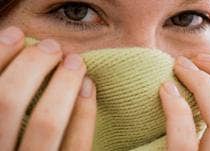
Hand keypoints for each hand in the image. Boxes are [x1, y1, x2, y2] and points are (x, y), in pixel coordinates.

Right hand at [0, 27, 96, 150]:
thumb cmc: (16, 141)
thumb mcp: (3, 124)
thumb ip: (4, 102)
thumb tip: (11, 49)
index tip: (16, 34)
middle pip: (8, 102)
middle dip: (31, 65)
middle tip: (51, 47)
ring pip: (45, 122)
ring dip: (61, 83)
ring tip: (74, 60)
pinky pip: (78, 144)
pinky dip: (84, 111)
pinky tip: (88, 85)